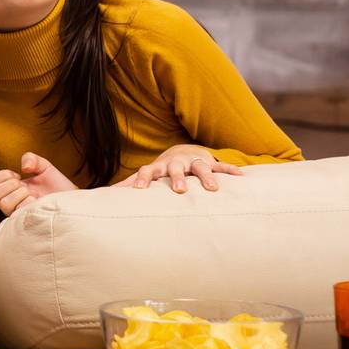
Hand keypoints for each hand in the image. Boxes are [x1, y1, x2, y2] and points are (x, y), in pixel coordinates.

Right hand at [0, 152, 76, 216]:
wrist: (71, 200)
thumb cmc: (58, 186)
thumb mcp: (44, 166)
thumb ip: (31, 158)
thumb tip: (23, 167)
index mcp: (11, 188)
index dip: (1, 176)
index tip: (17, 175)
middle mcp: (11, 202)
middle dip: (8, 185)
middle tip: (23, 185)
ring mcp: (17, 213)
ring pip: (3, 203)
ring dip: (18, 194)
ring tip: (31, 194)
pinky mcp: (25, 221)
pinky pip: (16, 211)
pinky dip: (26, 202)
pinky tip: (36, 202)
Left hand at [114, 145, 242, 193]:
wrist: (183, 151)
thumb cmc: (163, 170)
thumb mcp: (148, 175)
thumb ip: (130, 185)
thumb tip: (106, 196)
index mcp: (159, 168)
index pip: (148, 172)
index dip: (144, 180)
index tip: (140, 190)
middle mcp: (176, 164)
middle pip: (175, 169)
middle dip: (177, 178)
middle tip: (179, 190)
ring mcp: (194, 162)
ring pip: (200, 168)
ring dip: (206, 177)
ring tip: (213, 189)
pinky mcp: (210, 164)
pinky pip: (222, 168)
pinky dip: (231, 172)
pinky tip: (242, 178)